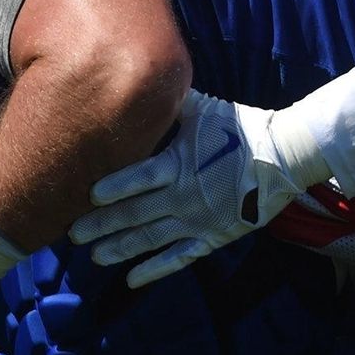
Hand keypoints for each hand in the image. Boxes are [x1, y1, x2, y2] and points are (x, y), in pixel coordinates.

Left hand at [69, 89, 321, 287]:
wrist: (283, 157)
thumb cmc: (240, 128)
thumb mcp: (203, 109)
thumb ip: (171, 102)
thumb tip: (143, 75)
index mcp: (179, 164)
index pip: (140, 178)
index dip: (115, 188)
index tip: (89, 195)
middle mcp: (183, 196)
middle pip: (135, 213)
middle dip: (102, 224)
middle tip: (71, 233)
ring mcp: (196, 221)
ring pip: (151, 239)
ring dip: (120, 248)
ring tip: (94, 256)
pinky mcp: (210, 237)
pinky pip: (179, 258)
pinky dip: (155, 269)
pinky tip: (132, 279)